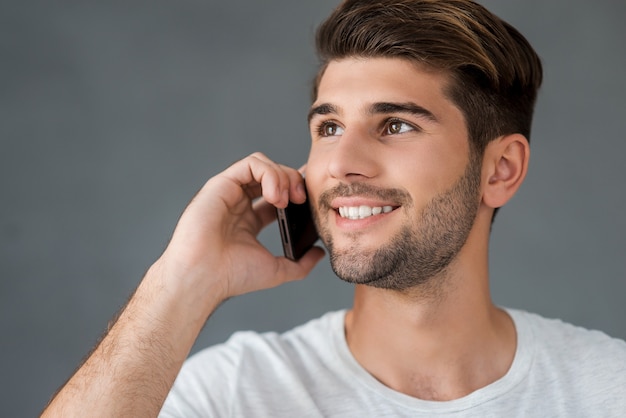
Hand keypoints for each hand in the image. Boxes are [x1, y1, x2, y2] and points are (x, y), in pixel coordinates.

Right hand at [156, 152, 324, 308]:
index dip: (297, 190)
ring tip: (288, 199)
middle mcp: (239, 203)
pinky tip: (276, 195)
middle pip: (273, 176)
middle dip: (294, 181)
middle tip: (302, 199)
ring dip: (283, 176)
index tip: (311, 198)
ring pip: (263, 165)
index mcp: (249, 221)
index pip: (278, 195)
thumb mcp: (276, 270)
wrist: (205, 277)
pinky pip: (251, 164)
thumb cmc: (231, 276)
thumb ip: (300, 264)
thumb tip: (319, 254)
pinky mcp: (221, 184)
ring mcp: (230, 192)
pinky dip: (270, 173)